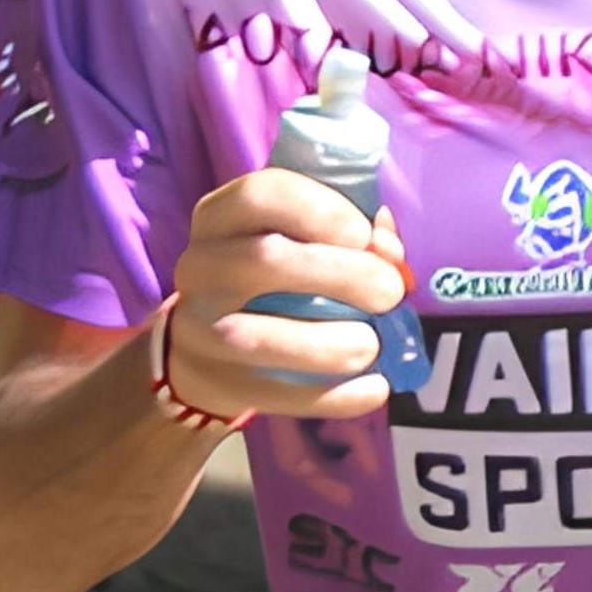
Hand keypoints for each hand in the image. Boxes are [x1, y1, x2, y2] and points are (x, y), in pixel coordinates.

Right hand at [167, 165, 408, 419]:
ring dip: (338, 343)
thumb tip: (388, 251)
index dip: (324, 211)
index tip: (365, 234)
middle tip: (391, 292)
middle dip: (345, 275)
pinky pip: (282, 395)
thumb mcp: (300, 238)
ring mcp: (203, 329)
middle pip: (266, 260)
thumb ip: (350, 231)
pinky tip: (375, 388)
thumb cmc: (274, 279)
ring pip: (263, 337)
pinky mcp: (223, 383)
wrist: (209, 349)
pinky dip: (339, 396)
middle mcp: (201, 268)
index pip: (261, 194)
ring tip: (374, 345)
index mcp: (220, 218)